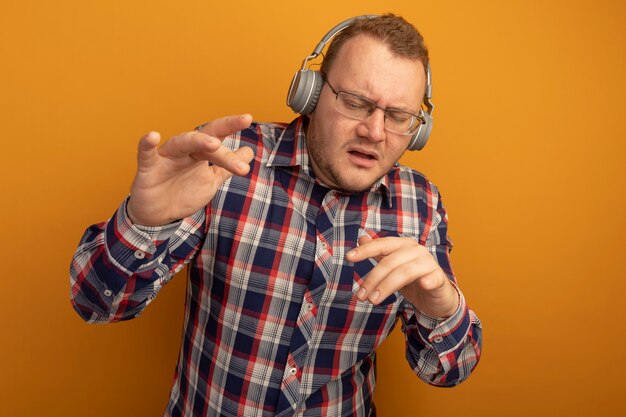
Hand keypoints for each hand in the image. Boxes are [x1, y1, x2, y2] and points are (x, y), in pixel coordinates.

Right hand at [127, 114, 254, 225]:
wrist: (158, 215)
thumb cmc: (183, 193)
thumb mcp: (211, 181)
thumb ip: (228, 167)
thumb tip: (249, 152)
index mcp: (200, 153)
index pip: (217, 136)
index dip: (231, 126)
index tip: (248, 118)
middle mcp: (184, 150)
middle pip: (203, 138)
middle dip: (221, 133)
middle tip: (242, 128)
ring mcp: (166, 157)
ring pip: (181, 143)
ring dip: (197, 141)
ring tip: (213, 143)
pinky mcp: (148, 168)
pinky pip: (145, 154)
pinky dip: (147, 144)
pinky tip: (152, 136)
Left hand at [346, 235, 458, 317]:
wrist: (437, 296)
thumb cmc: (413, 279)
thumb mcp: (392, 266)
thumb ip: (378, 252)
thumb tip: (361, 237)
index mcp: (403, 245)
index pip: (382, 245)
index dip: (365, 250)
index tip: (349, 257)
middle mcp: (416, 250)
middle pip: (389, 262)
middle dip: (372, 279)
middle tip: (361, 296)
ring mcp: (429, 263)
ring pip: (404, 272)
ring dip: (386, 287)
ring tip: (373, 300)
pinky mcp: (439, 278)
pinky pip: (433, 278)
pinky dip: (428, 281)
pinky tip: (423, 285)